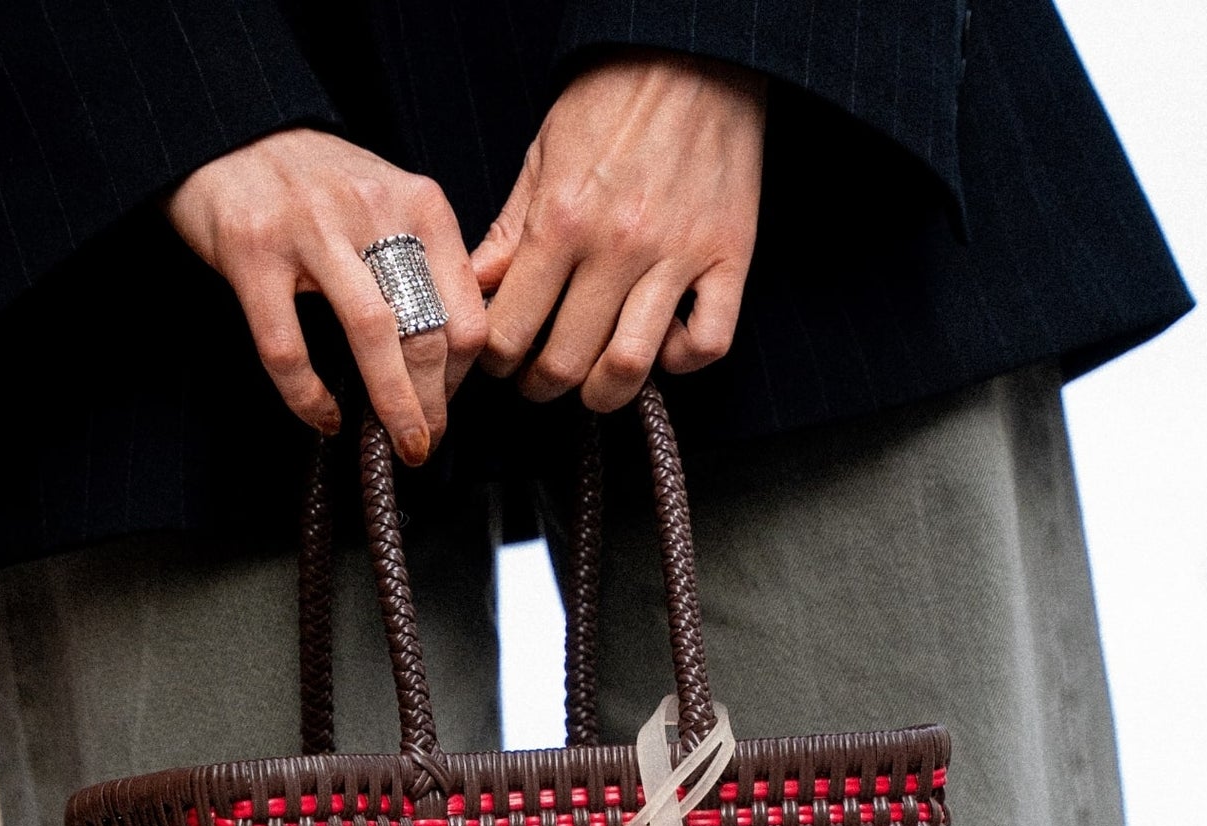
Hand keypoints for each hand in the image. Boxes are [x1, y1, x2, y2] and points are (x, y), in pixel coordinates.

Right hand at [166, 128, 488, 463]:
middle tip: (424, 443)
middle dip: (433, 404)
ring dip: (393, 406)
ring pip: (373, 337)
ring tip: (396, 445)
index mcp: (418, 203)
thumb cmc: (316, 184)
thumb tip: (455, 349)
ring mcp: (310, 229)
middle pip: (427, 329)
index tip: (447, 406)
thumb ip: (426, 260)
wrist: (227, 133)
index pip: (466, 310)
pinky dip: (309, 398)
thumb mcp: (388, 202)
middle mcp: (371, 210)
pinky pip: (288, 349)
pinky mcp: (253, 253)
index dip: (464, 376)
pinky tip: (325, 418)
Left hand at [471, 56, 764, 412]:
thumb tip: (477, 289)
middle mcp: (618, 245)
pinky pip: (708, 344)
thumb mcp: (542, 155)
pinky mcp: (729, 257)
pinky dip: (682, 361)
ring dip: (603, 393)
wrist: (694, 51)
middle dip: (541, 385)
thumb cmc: (613, 100)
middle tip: (538, 379)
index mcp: (562, 220)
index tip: (500, 360)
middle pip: (565, 363)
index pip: (510, 331)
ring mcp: (678, 255)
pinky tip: (663, 345)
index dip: (496, 361)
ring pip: (630, 366)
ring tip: (592, 385)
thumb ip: (508, 231)